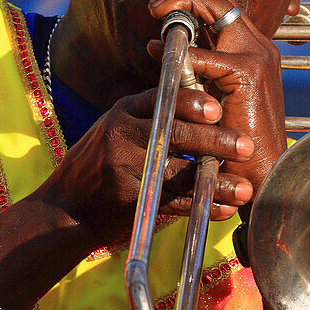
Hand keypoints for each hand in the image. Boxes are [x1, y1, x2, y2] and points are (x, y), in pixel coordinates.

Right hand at [43, 84, 255, 244]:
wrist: (65, 208)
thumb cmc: (99, 164)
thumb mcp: (116, 128)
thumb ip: (151, 116)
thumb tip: (204, 104)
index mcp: (123, 111)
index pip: (161, 99)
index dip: (191, 103)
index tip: (217, 108)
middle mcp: (121, 135)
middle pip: (175, 134)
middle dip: (215, 141)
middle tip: (245, 145)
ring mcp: (123, 168)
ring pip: (179, 173)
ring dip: (216, 182)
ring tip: (244, 188)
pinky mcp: (128, 200)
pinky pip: (173, 203)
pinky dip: (201, 207)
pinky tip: (224, 209)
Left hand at [149, 0, 286, 194]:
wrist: (263, 171)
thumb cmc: (235, 139)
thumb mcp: (210, 95)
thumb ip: (192, 68)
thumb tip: (158, 46)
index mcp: (254, 51)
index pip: (223, 9)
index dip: (192, 1)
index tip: (161, 7)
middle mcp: (260, 47)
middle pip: (221, 1)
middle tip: (155, 5)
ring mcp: (258, 57)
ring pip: (218, 13)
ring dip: (183, 13)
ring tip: (158, 19)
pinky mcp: (249, 74)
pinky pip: (208, 57)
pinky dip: (186, 59)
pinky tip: (168, 63)